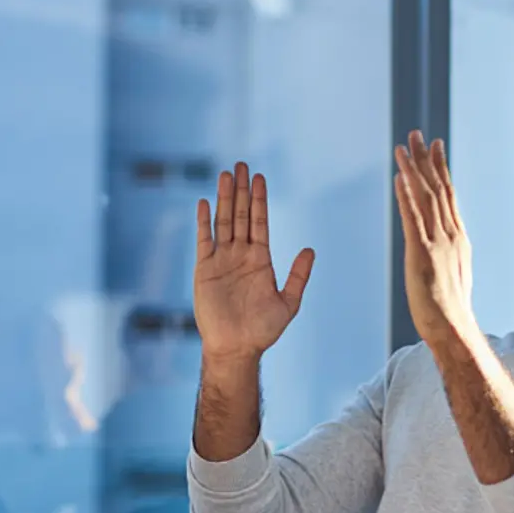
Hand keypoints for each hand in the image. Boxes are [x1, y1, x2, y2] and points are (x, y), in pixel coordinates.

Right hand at [193, 163, 313, 363]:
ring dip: (225, 199)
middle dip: (242, 190)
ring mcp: (222, 260)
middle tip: (242, 165)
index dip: (260, 200)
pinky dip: (203, 222)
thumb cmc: (263, 329)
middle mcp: (240, 255)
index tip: (260, 178)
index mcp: (260, 260)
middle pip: (241, 215)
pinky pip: (203, 240)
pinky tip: (204, 203)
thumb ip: (298, 275)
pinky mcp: (204, 269)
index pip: (260, 222)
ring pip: (223, 222)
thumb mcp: (289, 302)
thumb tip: (309, 249)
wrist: (237, 347)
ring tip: (226, 175)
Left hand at [393, 130, 473, 345]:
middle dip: (427, 159)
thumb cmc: (451, 308)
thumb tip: (444, 246)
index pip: (448, 195)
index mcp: (458, 237)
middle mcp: (451, 234)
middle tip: (418, 135)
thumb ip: (448, 253)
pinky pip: (413, 217)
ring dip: (414, 169)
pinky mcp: (422, 252)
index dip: (440, 169)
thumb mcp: (454, 273)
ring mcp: (437, 242)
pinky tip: (400, 177)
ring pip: (425, 197)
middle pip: (438, 188)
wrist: (453, 326)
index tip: (436, 148)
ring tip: (404, 147)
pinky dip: (406, 195)